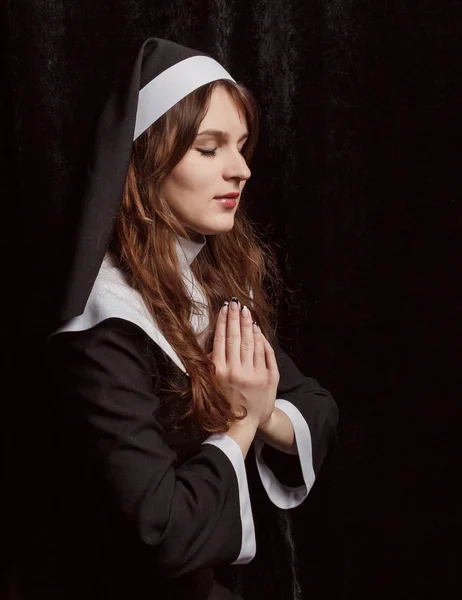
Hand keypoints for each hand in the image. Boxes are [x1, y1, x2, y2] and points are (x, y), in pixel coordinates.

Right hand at [207, 298, 279, 427]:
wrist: (244, 424)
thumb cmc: (225, 402)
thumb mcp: (212, 384)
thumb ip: (211, 363)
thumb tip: (215, 341)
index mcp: (219, 371)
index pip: (221, 339)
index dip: (223, 322)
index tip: (224, 308)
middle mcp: (236, 371)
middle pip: (235, 337)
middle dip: (235, 317)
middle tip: (235, 303)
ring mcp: (253, 374)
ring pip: (250, 342)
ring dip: (247, 324)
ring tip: (246, 311)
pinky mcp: (267, 378)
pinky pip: (264, 353)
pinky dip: (260, 339)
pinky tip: (256, 329)